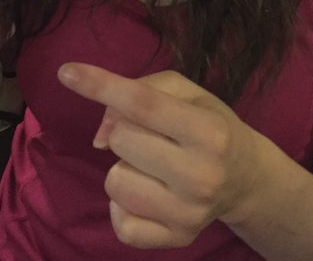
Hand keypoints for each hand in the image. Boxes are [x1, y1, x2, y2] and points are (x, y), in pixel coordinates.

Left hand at [58, 64, 260, 249]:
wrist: (245, 178)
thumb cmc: (210, 124)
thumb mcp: (188, 92)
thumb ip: (143, 90)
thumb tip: (101, 135)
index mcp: (209, 131)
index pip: (143, 104)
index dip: (101, 85)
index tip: (67, 72)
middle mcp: (202, 175)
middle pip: (121, 139)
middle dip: (125, 129)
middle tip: (152, 135)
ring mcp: (189, 213)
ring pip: (115, 180)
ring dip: (123, 166)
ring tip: (150, 164)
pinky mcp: (177, 240)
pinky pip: (121, 224)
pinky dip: (122, 204)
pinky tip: (145, 191)